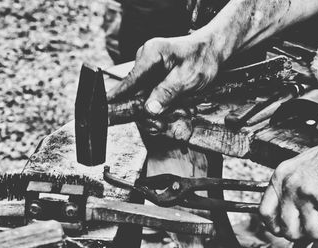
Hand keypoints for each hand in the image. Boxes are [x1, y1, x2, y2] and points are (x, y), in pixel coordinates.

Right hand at [108, 30, 222, 115]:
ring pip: (142, 98)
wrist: (212, 52)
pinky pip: (149, 96)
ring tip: (173, 116)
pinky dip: (159, 106)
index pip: (130, 80)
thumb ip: (167, 93)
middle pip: (134, 93)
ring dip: (156, 111)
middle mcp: (145, 61)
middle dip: (146, 111)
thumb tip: (148, 109)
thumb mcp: (188, 78)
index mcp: (151, 54)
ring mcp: (147, 70)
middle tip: (159, 126)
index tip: (105, 109)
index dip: (117, 97)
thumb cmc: (201, 59)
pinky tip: (172, 110)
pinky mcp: (151, 78)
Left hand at [259, 138, 317, 239]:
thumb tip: (286, 231)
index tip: (284, 229)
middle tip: (314, 224)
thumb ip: (288, 194)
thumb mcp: (296, 171)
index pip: (265, 213)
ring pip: (312, 232)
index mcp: (279, 178)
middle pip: (289, 230)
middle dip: (303, 233)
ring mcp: (307, 192)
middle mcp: (289, 185)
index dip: (275, 227)